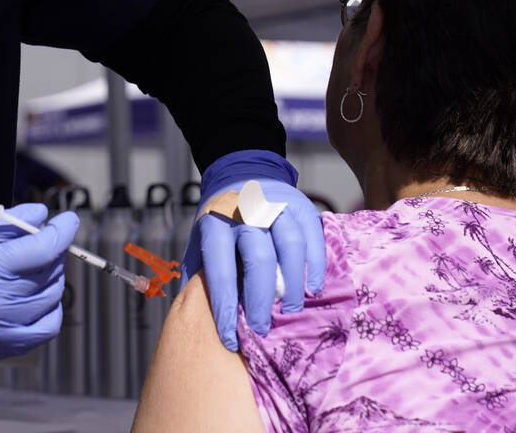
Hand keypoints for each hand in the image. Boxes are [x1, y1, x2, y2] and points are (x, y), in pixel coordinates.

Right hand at [0, 203, 77, 372]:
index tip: (68, 219)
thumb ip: (5, 223)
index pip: (42, 249)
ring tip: (35, 267)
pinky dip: (51, 307)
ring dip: (53, 276)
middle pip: (50, 271)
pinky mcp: (6, 347)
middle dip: (54, 250)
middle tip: (41, 241)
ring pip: (53, 296)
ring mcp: (3, 329)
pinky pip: (48, 325)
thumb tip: (42, 213)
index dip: (63, 231)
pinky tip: (38, 295)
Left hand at [181, 150, 325, 350]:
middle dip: (261, 300)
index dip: (225, 307)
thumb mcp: (200, 242)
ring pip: (290, 246)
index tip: (231, 338)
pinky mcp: (301, 206)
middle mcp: (246, 213)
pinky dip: (315, 265)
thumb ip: (201, 274)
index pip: (220, 269)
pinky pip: (312, 237)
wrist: (243, 177)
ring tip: (291, 311)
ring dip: (292, 284)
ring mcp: (276, 207)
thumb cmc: (220, 223)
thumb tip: (201, 317)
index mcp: (215, 224)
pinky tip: (312, 288)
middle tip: (262, 329)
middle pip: (258, 259)